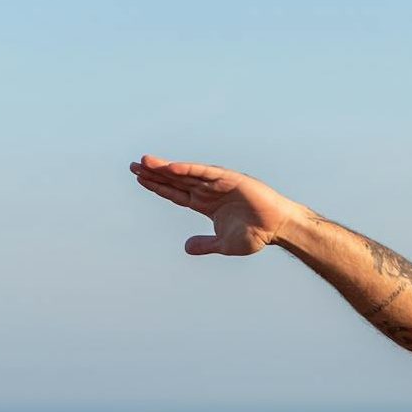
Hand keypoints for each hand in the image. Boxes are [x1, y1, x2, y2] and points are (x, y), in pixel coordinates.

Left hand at [130, 155, 300, 255]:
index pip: (176, 193)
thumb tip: (186, 248)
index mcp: (206, 204)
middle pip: (175, 180)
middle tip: (133, 166)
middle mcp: (208, 191)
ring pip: (186, 174)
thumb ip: (205, 245)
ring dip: (165, 168)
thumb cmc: (255, 235)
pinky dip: (187, 170)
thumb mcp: (223, 244)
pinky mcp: (228, 179)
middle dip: (155, 174)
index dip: (158, 187)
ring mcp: (217, 183)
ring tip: (144, 163)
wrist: (278, 228)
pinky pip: (204, 173)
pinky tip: (170, 168)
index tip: (140, 179)